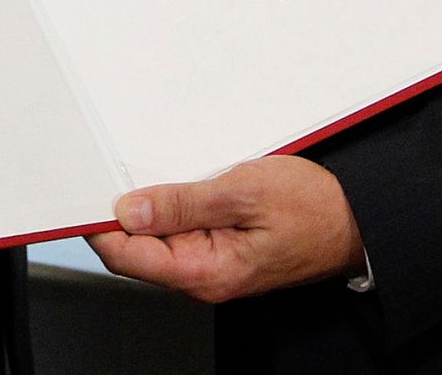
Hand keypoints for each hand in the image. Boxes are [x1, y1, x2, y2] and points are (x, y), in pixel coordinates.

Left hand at [87, 155, 363, 302]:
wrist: (355, 218)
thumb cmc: (312, 207)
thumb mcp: (243, 192)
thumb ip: (182, 204)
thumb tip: (128, 211)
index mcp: (204, 272)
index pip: (126, 256)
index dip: (99, 223)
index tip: (86, 188)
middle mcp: (203, 276)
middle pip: (136, 248)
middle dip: (125, 208)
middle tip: (121, 164)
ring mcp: (212, 264)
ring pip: (158, 236)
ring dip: (152, 202)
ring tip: (158, 165)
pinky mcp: (221, 248)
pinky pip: (181, 229)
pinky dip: (173, 203)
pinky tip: (182, 179)